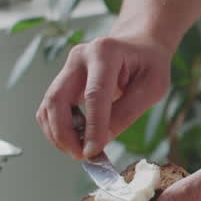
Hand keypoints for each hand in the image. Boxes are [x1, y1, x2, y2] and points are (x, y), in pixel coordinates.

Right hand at [37, 35, 171, 158]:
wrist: (139, 45)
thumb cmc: (149, 64)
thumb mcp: (152, 87)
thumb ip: (127, 112)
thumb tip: (100, 141)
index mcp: (105, 52)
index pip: (94, 94)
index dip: (92, 126)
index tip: (93, 151)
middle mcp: (79, 57)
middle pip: (57, 99)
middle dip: (64, 134)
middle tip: (81, 155)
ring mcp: (67, 68)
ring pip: (48, 106)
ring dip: (58, 134)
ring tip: (80, 150)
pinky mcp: (62, 82)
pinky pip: (49, 109)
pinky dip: (57, 129)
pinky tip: (76, 139)